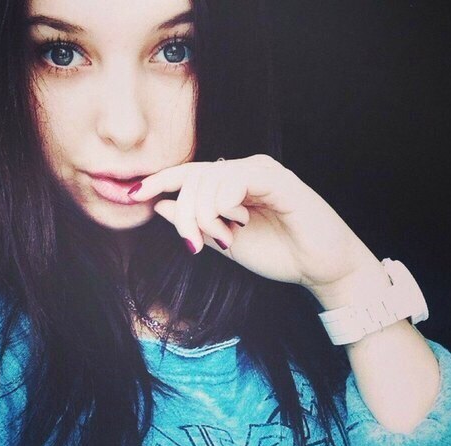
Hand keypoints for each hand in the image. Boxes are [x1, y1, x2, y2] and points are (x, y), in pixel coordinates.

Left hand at [129, 154, 383, 300]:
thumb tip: (160, 206)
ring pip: (212, 177)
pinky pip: (239, 177)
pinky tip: (236, 218)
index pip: (188, 176)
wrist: (318, 268)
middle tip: (192, 243)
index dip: (159, 181)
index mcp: (229, 188)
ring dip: (204, 211)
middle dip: (184, 213)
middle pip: (194, 178)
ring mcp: (261, 173)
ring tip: (222, 237)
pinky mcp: (278, 178)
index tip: (132, 195)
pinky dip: (227, 199)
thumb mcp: (225, 244)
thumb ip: (195, 225)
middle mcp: (242, 174)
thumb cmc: (278, 253)